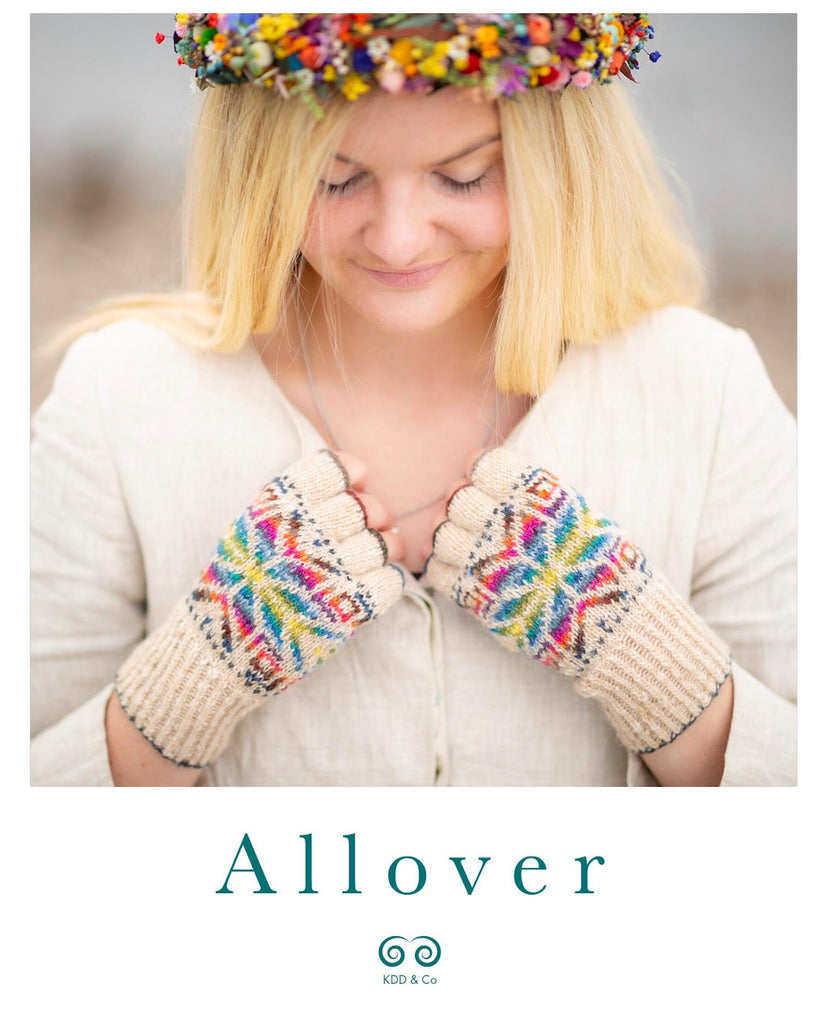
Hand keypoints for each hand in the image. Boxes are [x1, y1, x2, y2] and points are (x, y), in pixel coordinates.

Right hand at [114, 449, 404, 766]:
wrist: (221, 651)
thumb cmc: (240, 585)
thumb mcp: (252, 529)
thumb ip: (296, 502)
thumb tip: (355, 479)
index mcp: (276, 510)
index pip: (333, 469)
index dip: (352, 471)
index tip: (355, 481)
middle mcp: (304, 538)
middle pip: (365, 508)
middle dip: (372, 514)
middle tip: (368, 524)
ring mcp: (328, 576)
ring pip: (385, 545)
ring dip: (386, 548)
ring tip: (375, 556)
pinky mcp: (346, 614)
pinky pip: (390, 583)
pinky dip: (388, 582)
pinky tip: (371, 585)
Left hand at [423, 447, 730, 753]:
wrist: (616, 627)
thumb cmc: (605, 569)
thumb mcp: (582, 517)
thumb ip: (538, 498)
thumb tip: (491, 480)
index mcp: (539, 499)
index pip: (485, 466)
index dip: (479, 470)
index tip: (482, 479)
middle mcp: (510, 526)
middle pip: (458, 500)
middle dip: (461, 504)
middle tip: (476, 518)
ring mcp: (490, 563)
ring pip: (441, 536)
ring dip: (449, 537)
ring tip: (470, 546)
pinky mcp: (478, 600)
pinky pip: (438, 573)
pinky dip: (442, 569)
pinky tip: (462, 571)